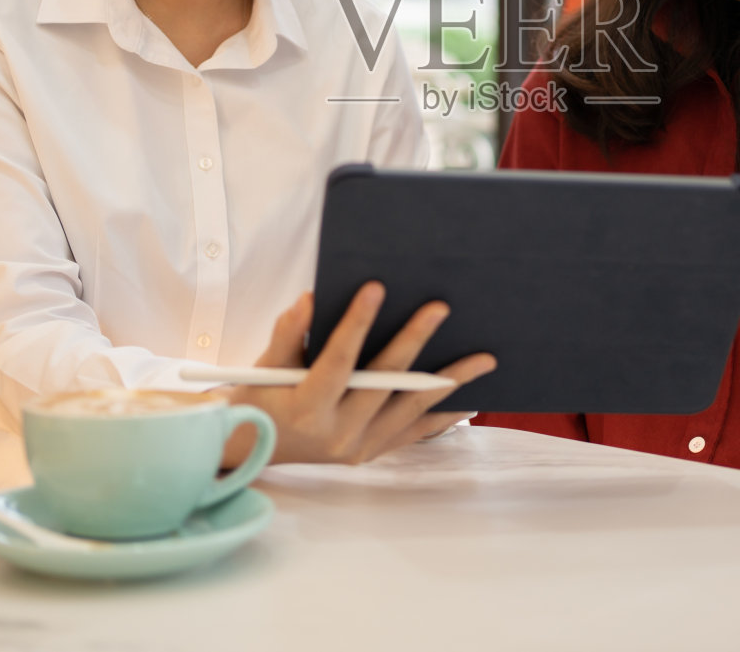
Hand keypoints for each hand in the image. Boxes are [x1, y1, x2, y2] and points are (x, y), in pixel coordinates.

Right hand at [221, 283, 495, 466]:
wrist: (255, 451)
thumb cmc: (259, 400)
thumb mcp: (263, 367)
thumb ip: (287, 334)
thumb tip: (311, 298)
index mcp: (307, 409)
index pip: (337, 361)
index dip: (356, 323)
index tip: (376, 287)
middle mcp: (338, 433)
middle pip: (385, 381)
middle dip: (415, 340)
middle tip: (440, 307)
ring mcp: (361, 446)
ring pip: (412, 408)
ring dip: (451, 381)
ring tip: (485, 358)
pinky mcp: (375, 452)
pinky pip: (418, 432)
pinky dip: (447, 414)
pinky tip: (474, 397)